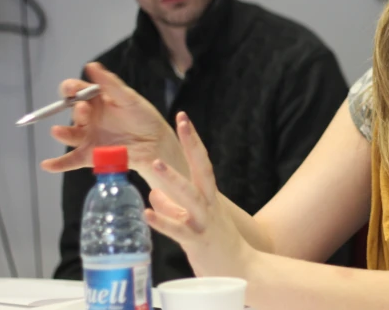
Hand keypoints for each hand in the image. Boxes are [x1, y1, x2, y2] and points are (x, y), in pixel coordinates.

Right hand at [41, 62, 187, 179]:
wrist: (156, 143)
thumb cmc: (143, 117)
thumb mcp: (129, 98)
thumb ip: (110, 84)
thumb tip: (91, 65)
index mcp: (97, 100)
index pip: (76, 91)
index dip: (70, 89)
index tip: (71, 89)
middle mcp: (89, 118)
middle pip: (73, 112)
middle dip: (76, 110)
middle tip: (84, 109)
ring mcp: (89, 137)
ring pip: (69, 135)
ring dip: (62, 133)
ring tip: (58, 131)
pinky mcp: (91, 155)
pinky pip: (72, 160)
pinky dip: (58, 164)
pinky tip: (48, 165)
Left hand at [145, 112, 251, 277]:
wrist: (242, 271)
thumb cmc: (218, 245)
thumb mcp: (196, 221)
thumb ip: (174, 207)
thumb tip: (154, 195)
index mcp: (209, 197)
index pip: (201, 162)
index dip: (192, 140)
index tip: (183, 117)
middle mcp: (209, 205)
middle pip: (202, 168)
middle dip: (192, 144)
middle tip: (182, 121)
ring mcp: (205, 222)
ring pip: (190, 196)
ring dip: (172, 179)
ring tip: (155, 164)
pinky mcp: (198, 242)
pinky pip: (178, 230)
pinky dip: (162, 221)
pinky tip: (146, 214)